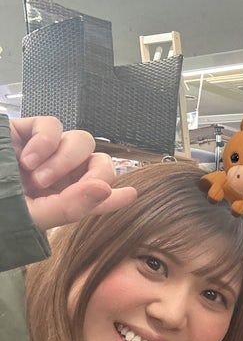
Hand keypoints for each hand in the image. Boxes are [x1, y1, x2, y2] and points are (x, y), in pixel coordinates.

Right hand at [11, 116, 136, 230]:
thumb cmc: (0, 208)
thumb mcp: (36, 216)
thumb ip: (72, 206)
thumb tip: (105, 188)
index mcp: (63, 196)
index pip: (97, 194)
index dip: (116, 195)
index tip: (131, 193)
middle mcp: (59, 172)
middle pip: (100, 162)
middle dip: (94, 173)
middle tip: (71, 188)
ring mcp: (46, 150)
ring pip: (83, 141)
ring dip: (65, 161)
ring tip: (37, 179)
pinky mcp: (27, 129)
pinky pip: (53, 125)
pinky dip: (45, 142)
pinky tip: (27, 159)